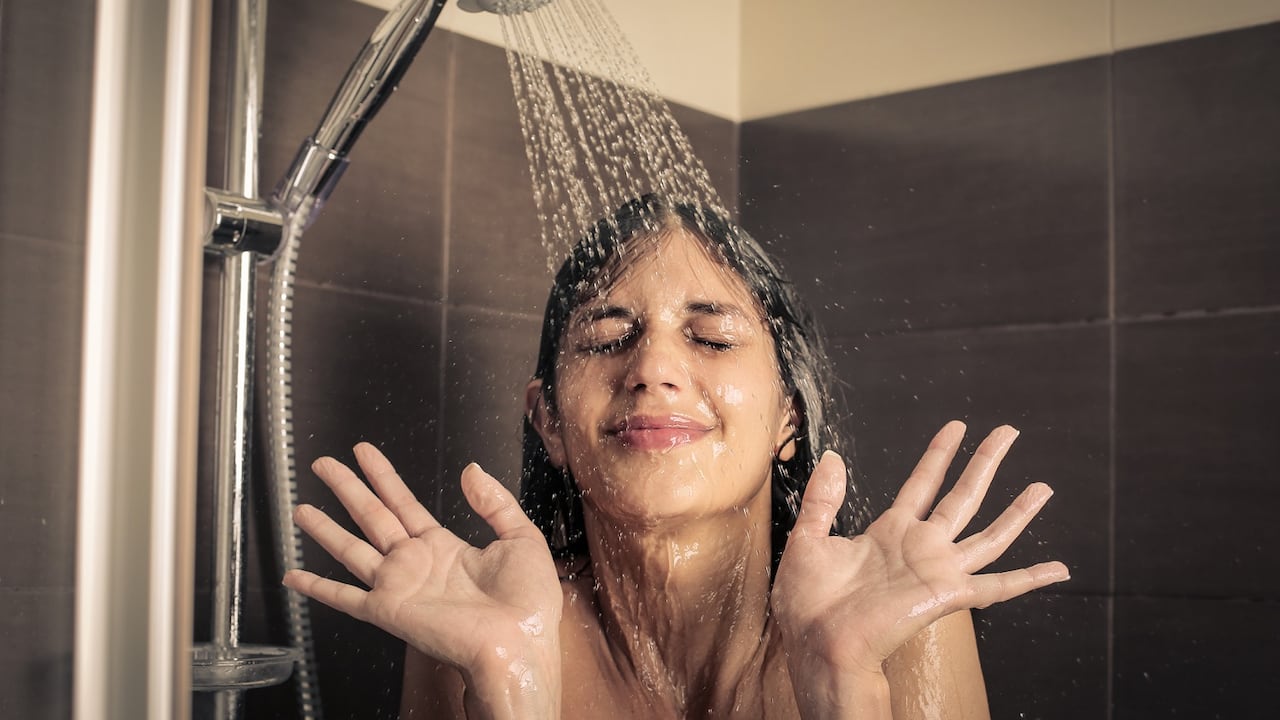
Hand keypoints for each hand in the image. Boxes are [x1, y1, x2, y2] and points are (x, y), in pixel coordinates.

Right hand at [282, 443, 563, 688]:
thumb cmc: (527, 604)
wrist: (519, 644)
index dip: (383, 477)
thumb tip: (471, 470)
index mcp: (445, 547)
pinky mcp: (388, 610)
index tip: (364, 454)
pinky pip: (344, 598)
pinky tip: (294, 576)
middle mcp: (416, 564)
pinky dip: (317, 588)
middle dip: (347, 488)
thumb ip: (494, 502)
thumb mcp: (521, 538)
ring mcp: (399, 586)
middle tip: (323, 464)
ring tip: (300, 507)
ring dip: (325, 528)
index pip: (405, 503)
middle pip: (372, 516)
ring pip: (351, 549)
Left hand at [772, 422, 1068, 680]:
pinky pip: (998, 587)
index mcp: (889, 533)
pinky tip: (1058, 569)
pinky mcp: (947, 594)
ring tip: (1043, 488)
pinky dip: (1030, 579)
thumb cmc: (808, 604)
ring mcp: (937, 570)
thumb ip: (821, 499)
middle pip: (963, 496)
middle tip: (1008, 433)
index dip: (940, 454)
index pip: (922, 484)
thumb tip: (833, 458)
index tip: (957, 427)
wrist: (818, 643)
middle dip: (985, 462)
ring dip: (1018, 512)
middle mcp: (920, 548)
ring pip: (989, 534)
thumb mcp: (808, 539)